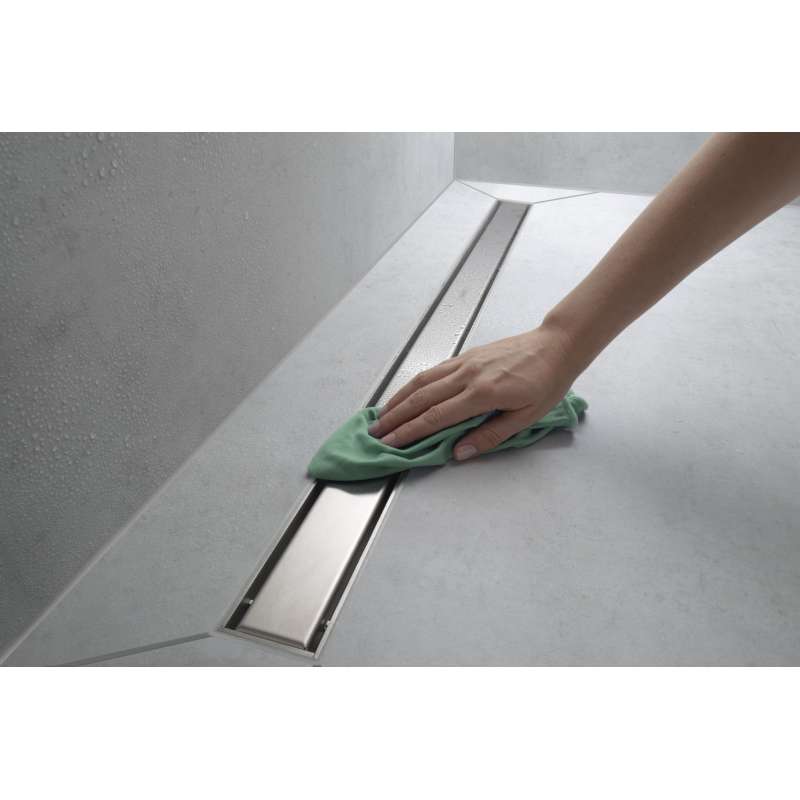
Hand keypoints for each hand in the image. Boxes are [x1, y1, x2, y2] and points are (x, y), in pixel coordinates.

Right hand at [368, 323, 578, 459]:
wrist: (555, 346)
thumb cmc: (547, 383)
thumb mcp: (527, 416)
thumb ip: (492, 435)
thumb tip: (459, 452)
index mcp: (483, 393)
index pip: (437, 416)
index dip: (410, 431)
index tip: (391, 443)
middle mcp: (468, 375)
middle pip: (422, 398)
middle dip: (396, 417)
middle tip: (376, 433)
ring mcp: (465, 362)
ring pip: (423, 381)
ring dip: (399, 399)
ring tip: (382, 415)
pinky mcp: (466, 355)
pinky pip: (434, 371)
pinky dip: (414, 384)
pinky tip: (407, 394)